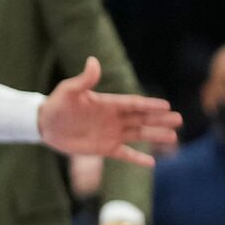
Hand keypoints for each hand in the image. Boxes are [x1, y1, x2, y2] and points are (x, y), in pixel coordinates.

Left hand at [35, 57, 181, 165]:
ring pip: (137, 135)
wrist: (44, 125)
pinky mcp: (103, 148)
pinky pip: (123, 154)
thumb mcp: (69, 91)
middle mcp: (114, 119)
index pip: (133, 104)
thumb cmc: (56, 105)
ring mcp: (110, 134)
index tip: (167, 105)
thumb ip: (84, 80)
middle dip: (160, 119)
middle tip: (179, 120)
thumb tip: (93, 61)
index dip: (149, 105)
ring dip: (154, 136)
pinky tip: (151, 163)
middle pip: (141, 119)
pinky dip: (136, 158)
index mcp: (109, 104)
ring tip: (173, 138)